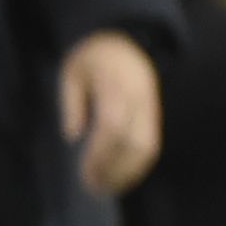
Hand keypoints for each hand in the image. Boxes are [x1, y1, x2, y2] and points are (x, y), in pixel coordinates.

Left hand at [60, 31, 163, 198]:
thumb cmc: (92, 57)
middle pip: (135, 140)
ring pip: (148, 145)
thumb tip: (73, 135)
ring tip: (107, 186)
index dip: (101, 153)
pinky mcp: (154, 113)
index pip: (113, 125)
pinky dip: (139, 164)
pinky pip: (153, 143)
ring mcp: (150, 106)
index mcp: (116, 84)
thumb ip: (71, 101)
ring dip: (129, 171)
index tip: (85, 172)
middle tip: (93, 186)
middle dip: (115, 169)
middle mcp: (139, 97)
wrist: (124, 39)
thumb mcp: (72, 70)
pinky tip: (122, 176)